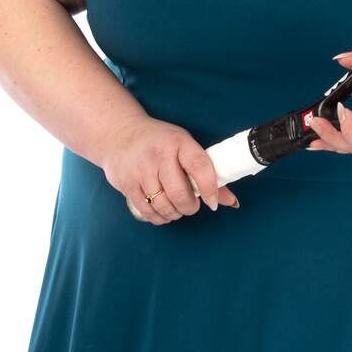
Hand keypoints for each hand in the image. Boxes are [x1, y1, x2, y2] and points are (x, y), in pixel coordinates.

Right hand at [102, 118, 240, 222]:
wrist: (120, 133)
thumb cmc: (160, 142)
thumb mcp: (184, 147)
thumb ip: (206, 173)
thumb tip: (232, 202)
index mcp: (179, 142)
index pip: (200, 167)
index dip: (210, 189)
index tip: (211, 202)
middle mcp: (158, 154)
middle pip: (180, 194)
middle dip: (189, 207)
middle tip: (190, 205)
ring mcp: (140, 169)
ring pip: (163, 206)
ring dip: (174, 213)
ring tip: (176, 208)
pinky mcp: (126, 183)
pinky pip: (147, 211)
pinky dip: (159, 217)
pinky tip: (162, 211)